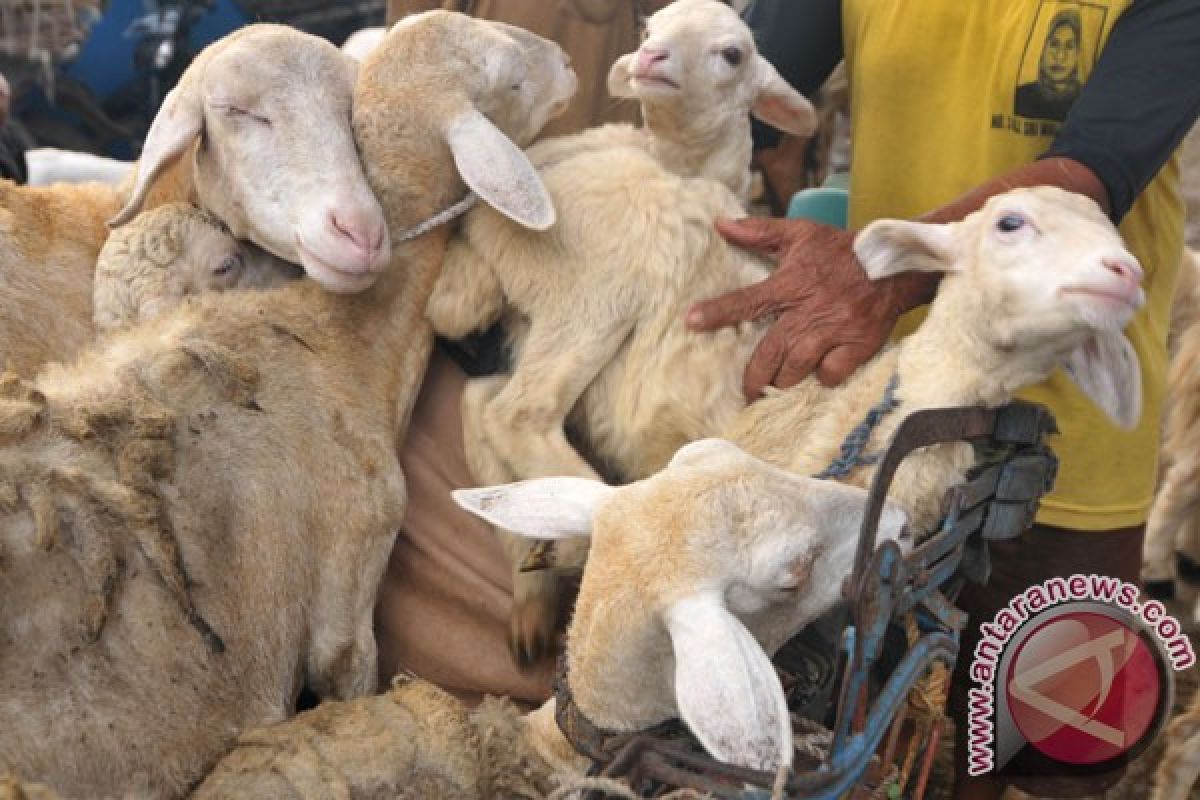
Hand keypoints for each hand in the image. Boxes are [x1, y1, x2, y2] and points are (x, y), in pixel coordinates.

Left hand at [687, 216, 912, 398]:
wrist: (895, 264)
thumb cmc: (841, 250)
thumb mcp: (801, 233)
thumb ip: (759, 232)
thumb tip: (720, 224)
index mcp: (792, 282)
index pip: (748, 300)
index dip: (718, 311)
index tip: (691, 322)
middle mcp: (810, 309)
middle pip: (771, 352)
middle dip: (754, 377)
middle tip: (746, 390)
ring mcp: (835, 329)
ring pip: (797, 368)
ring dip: (785, 379)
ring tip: (778, 383)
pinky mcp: (858, 345)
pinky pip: (831, 373)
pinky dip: (823, 376)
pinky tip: (819, 372)